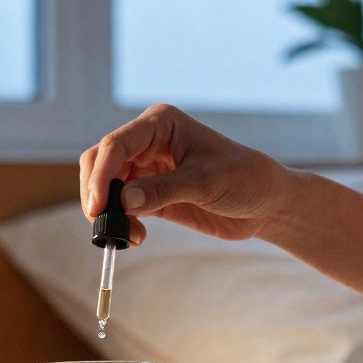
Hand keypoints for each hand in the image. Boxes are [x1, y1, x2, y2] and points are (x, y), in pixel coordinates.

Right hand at [79, 104, 296, 244]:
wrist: (266, 203)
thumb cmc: (245, 178)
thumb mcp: (206, 182)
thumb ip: (163, 190)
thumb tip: (123, 201)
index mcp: (160, 124)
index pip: (116, 145)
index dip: (102, 174)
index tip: (99, 206)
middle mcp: (147, 143)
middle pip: (101, 162)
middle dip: (97, 192)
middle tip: (103, 224)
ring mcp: (147, 170)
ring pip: (106, 187)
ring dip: (109, 213)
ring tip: (127, 236)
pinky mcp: (150, 196)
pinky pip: (121, 208)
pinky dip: (121, 224)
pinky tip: (135, 237)